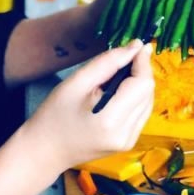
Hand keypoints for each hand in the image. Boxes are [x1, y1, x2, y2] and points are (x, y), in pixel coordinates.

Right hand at [24, 40, 153, 171]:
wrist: (46, 149)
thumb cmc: (55, 113)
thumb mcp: (78, 81)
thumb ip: (109, 62)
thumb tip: (136, 47)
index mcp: (111, 119)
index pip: (142, 84)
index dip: (142, 62)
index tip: (137, 44)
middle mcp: (126, 134)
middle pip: (147, 93)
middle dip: (140, 72)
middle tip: (121, 60)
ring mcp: (129, 141)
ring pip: (147, 102)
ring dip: (138, 84)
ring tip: (115, 77)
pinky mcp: (128, 143)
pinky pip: (141, 113)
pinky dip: (135, 98)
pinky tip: (117, 93)